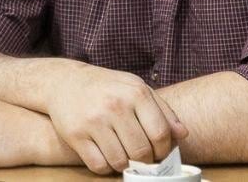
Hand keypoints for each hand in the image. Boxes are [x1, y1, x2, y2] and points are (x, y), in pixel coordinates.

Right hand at [38, 60, 186, 173]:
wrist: (64, 81)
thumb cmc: (107, 87)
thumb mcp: (135, 88)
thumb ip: (163, 110)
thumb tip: (182, 134)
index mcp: (135, 92)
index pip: (161, 134)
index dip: (164, 150)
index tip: (158, 152)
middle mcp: (115, 105)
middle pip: (142, 152)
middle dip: (144, 160)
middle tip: (139, 155)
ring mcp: (94, 120)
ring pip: (121, 162)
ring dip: (124, 164)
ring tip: (121, 153)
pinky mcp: (76, 134)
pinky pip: (99, 165)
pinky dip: (105, 166)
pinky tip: (104, 154)